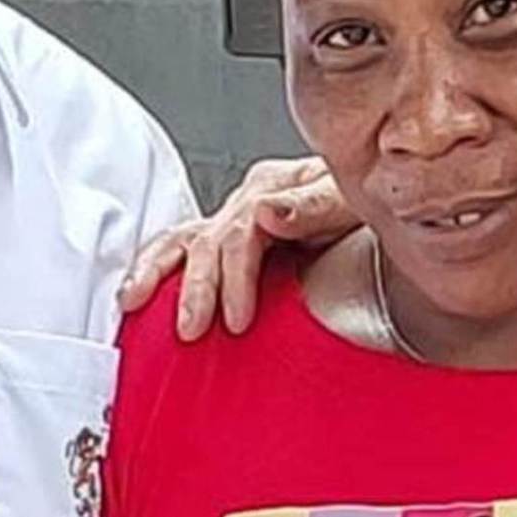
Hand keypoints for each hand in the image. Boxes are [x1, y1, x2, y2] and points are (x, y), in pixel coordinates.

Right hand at [118, 157, 351, 338]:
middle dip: (194, 287)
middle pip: (207, 241)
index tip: (236, 319)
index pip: (240, 232)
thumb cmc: (367, 207)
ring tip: (133, 303)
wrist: (383, 209)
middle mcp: (248, 201)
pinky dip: (156, 270)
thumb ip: (311, 206)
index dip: (234, 278)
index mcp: (274, 188)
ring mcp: (234, 219)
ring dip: (154, 272)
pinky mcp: (227, 242)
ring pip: (181, 239)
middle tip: (191, 329)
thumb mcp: (351, 200)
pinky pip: (182, 250)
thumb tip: (266, 212)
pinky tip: (138, 294)